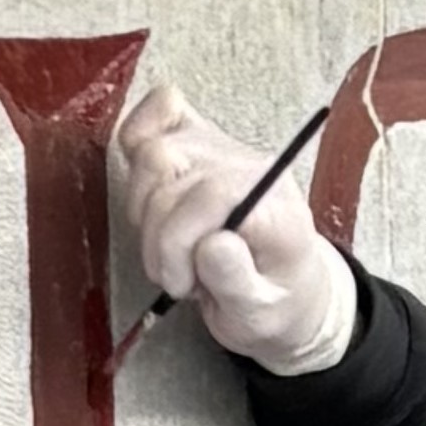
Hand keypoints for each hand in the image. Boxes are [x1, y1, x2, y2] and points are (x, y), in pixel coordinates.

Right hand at [112, 82, 357, 375]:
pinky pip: (162, 108)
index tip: (179, 283)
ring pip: (152, 151)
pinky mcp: (200, 140)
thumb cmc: (273, 305)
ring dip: (144, 210)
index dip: (176, 239)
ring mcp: (223, 148)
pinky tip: (151, 189)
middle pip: (169, 166)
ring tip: (171, 251)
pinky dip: (141, 139)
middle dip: (158, 234)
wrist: (284, 292)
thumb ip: (238, 283)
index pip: (209, 192)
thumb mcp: (261, 317)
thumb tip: (213, 245)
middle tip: (177, 276)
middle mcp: (249, 167)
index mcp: (274, 206)